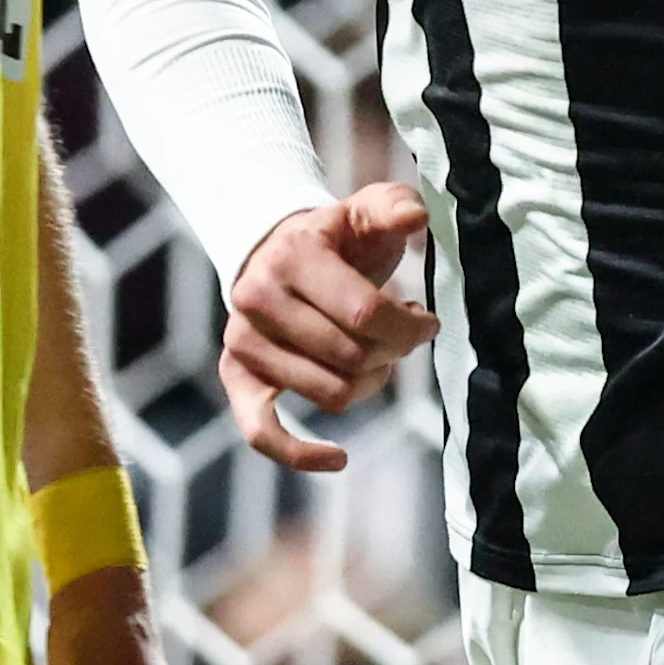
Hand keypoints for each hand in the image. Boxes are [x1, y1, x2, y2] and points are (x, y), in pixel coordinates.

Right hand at [222, 185, 439, 472]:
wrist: (277, 250)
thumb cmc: (337, 239)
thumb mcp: (366, 211)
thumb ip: (394, 206)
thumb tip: (416, 217)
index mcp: (292, 254)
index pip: (366, 313)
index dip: (410, 326)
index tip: (428, 321)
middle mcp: (257, 297)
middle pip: (352, 357)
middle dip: (393, 352)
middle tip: (403, 337)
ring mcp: (242, 340)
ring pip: (330, 393)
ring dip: (368, 384)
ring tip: (375, 357)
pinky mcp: (236, 376)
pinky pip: (261, 432)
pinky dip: (299, 453)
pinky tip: (337, 458)